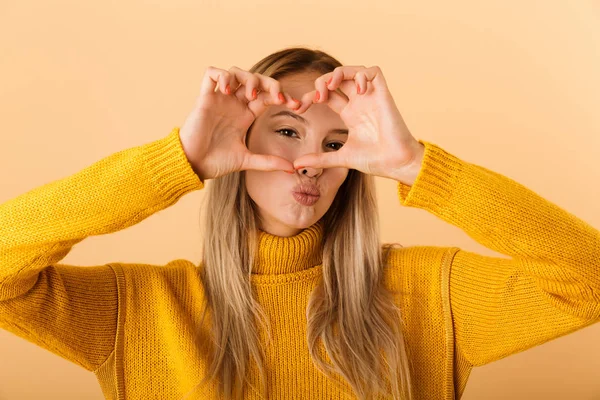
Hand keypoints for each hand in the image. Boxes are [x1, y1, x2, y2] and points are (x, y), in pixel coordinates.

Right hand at [179, 66, 301, 179]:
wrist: (193, 165)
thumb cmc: (216, 162)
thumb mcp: (247, 160)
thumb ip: (268, 162)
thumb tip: (291, 169)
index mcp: (246, 114)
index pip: (267, 96)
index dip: (282, 96)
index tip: (295, 105)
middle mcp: (234, 104)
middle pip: (256, 79)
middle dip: (270, 83)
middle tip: (278, 97)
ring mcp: (220, 99)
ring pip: (236, 72)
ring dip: (247, 78)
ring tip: (250, 94)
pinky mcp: (204, 98)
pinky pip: (211, 74)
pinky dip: (222, 76)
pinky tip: (227, 90)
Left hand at [291, 66, 424, 181]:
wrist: (396, 163)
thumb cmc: (375, 161)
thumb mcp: (340, 158)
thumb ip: (319, 159)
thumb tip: (296, 165)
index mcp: (349, 114)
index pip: (326, 95)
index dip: (310, 97)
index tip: (299, 109)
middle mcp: (359, 102)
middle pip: (337, 79)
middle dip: (321, 82)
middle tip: (316, 97)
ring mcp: (370, 97)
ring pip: (352, 71)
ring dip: (338, 73)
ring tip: (331, 86)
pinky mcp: (383, 94)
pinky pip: (373, 71)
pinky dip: (362, 74)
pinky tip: (357, 91)